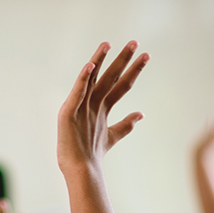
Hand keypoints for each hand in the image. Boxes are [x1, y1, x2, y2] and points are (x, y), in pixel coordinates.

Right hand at [57, 41, 148, 175]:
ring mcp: (79, 107)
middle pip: (109, 77)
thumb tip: (141, 114)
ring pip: (91, 80)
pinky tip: (91, 66)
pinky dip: (83, 80)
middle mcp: (91, 104)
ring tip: (108, 44)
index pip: (120, 85)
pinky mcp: (68, 114)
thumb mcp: (111, 136)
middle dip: (122, 60)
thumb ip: (125, 124)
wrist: (79, 169)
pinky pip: (77, 94)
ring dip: (99, 61)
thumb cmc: (90, 153)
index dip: (133, 71)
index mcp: (101, 108)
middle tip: (135, 42)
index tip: (145, 56)